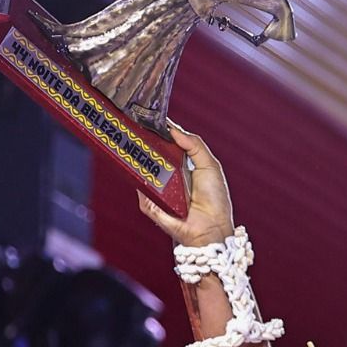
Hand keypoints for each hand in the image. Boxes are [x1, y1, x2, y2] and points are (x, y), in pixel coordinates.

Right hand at [136, 124, 235, 247]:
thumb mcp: (209, 165)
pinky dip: (142, 184)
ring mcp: (156, 191)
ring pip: (139, 172)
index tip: (148, 119)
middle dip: (139, 143)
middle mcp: (166, 178)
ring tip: (131, 143)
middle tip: (133, 127)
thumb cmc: (215, 199)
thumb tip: (173, 129)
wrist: (213, 228)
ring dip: (135, 159)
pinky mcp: (151, 205)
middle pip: (148, 157)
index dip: (156, 134)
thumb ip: (194, 145)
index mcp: (180, 167)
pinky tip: (140, 171)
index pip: (163, 146)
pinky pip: (142, 193)